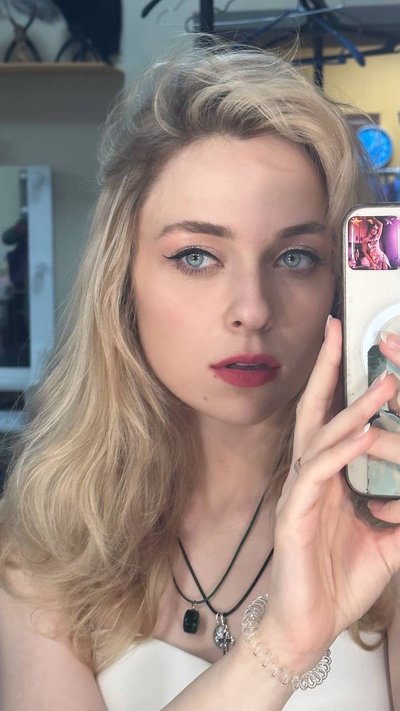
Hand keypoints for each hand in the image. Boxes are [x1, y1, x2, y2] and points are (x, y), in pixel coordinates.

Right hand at [261, 317, 399, 669]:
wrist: (307, 627)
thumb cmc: (339, 579)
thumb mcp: (386, 541)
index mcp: (329, 476)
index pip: (335, 417)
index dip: (342, 381)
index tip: (357, 345)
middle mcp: (310, 475)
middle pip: (317, 410)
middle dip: (328, 368)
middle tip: (338, 327)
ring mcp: (300, 492)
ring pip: (322, 438)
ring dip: (353, 408)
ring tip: (384, 384)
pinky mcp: (294, 515)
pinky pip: (317, 476)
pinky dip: (341, 453)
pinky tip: (364, 436)